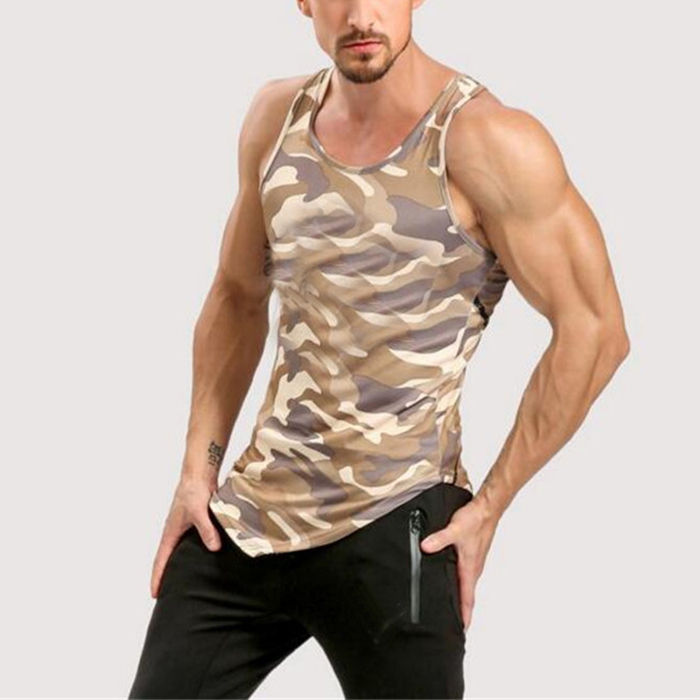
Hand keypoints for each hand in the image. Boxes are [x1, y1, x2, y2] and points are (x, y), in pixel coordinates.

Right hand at [150, 476, 220, 598]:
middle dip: (167, 575)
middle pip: (168, 558)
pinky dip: (196, 551)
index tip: (155, 594)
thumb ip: (206, 530)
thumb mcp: (199, 512)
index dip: (157, 577)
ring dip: (181, 564)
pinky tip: (205, 557)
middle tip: (168, 593)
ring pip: (181, 550)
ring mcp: (186, 527)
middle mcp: (176, 532)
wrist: (200, 474)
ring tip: (186, 580)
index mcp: (171, 532)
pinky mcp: (197, 522)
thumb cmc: (193, 490)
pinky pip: (194, 541)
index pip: (161, 560)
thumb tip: (213, 548)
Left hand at [419, 497, 498, 630]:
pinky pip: (465, 574)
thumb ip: (439, 539)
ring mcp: (474, 561)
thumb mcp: (455, 529)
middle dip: (461, 611)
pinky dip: (460, 583)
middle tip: (452, 625)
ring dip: (460, 597)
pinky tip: (451, 580)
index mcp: (470, 568)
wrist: (487, 508)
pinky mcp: (472, 554)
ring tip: (451, 608)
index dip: (464, 616)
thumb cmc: (476, 520)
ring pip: (466, 585)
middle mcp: (473, 568)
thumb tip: (426, 547)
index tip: (461, 631)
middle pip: (467, 595)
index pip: (468, 598)